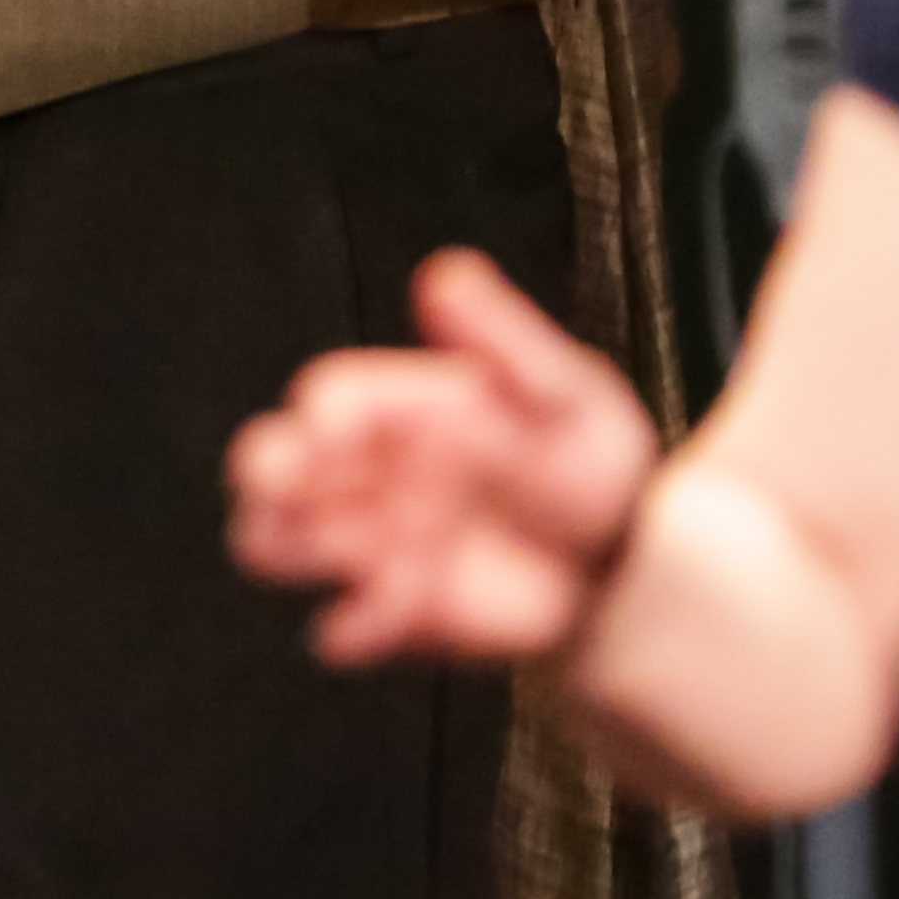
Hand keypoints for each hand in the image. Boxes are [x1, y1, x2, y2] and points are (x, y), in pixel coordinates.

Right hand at [228, 248, 658, 667]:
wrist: (627, 563)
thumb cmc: (584, 460)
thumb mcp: (558, 389)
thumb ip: (500, 338)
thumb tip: (445, 271)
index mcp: (392, 408)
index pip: (329, 401)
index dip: (323, 416)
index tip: (333, 428)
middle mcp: (364, 475)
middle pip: (274, 468)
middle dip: (271, 478)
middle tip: (282, 486)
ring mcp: (372, 546)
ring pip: (282, 544)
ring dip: (294, 548)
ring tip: (345, 553)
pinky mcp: (393, 615)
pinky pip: (348, 626)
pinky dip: (353, 626)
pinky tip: (375, 622)